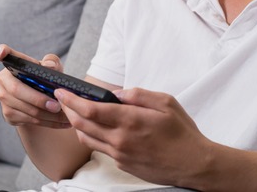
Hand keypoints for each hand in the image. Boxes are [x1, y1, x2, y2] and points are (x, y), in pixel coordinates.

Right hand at [0, 44, 70, 128]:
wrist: (41, 101)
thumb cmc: (45, 79)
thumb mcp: (51, 69)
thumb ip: (52, 63)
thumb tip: (49, 66)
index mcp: (13, 64)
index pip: (4, 54)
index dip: (1, 52)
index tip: (1, 52)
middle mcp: (4, 80)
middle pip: (17, 90)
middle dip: (39, 100)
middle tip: (57, 106)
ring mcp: (3, 99)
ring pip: (26, 109)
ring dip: (48, 115)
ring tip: (66, 116)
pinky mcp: (8, 115)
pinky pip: (29, 121)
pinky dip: (48, 122)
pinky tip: (60, 122)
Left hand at [55, 87, 210, 186]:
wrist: (194, 164)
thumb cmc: (182, 132)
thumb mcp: (166, 102)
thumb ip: (138, 94)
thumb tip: (116, 92)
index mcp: (130, 121)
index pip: (90, 109)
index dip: (72, 100)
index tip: (61, 92)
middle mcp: (121, 139)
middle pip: (82, 125)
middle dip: (68, 111)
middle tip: (63, 100)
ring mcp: (120, 155)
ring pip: (87, 139)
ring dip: (77, 125)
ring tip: (76, 113)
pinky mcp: (123, 165)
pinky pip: (101, 149)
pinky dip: (94, 137)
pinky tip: (98, 128)